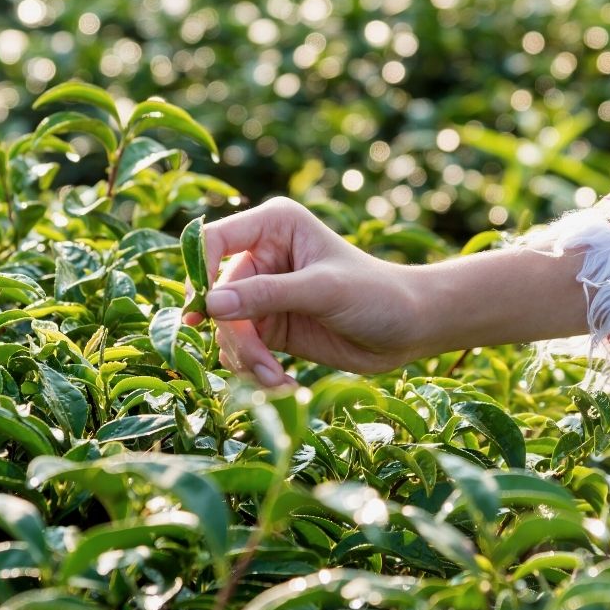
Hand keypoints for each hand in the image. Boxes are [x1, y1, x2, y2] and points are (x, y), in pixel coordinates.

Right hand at [192, 197, 423, 386]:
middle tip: (260, 366)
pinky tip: (282, 383)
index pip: (215, 240)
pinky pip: (240, 348)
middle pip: (218, 294)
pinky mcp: (270, 326)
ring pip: (226, 327)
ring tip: (276, 380)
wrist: (410, 328)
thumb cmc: (376, 294)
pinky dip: (253, 369)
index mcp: (275, 226)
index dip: (200, 272)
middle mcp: (264, 255)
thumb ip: (268, 295)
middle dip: (235, 334)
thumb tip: (210, 305)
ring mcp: (264, 293)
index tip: (201, 313)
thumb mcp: (323, 290)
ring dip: (245, 358)